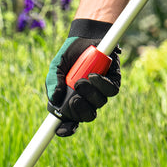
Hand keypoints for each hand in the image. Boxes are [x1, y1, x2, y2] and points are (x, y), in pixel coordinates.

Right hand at [45, 18, 121, 136]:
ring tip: (81, 80)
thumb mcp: (56, 66)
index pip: (70, 121)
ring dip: (89, 94)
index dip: (67, 129)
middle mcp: (87, 99)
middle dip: (79, 110)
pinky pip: (110, 91)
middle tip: (74, 98)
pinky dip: (101, 85)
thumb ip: (53, 82)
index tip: (62, 130)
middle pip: (87, 117)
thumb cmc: (70, 54)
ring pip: (99, 104)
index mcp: (71, 100)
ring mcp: (100, 92)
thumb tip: (55, 99)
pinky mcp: (113, 82)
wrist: (86, 36)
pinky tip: (93, 75)